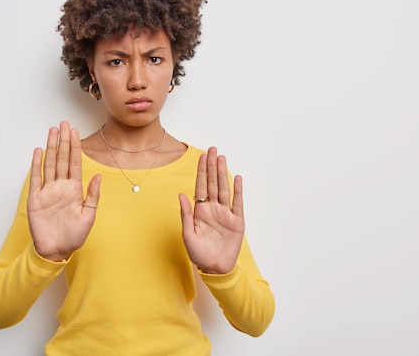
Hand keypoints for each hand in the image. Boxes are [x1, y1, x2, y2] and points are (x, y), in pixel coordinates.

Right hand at [27, 121, 100, 261]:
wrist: (57, 250)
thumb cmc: (74, 235)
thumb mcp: (89, 215)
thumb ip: (92, 195)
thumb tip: (98, 176)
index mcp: (74, 189)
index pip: (74, 163)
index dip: (75, 147)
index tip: (75, 132)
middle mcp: (60, 186)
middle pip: (62, 158)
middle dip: (63, 141)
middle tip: (63, 124)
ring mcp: (47, 191)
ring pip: (50, 164)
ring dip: (51, 147)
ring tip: (52, 131)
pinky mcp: (36, 198)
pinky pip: (36, 178)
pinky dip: (37, 164)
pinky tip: (39, 151)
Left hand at [179, 147, 244, 273]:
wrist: (214, 268)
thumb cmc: (199, 253)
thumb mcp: (188, 235)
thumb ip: (185, 214)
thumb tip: (181, 195)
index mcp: (200, 211)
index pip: (200, 186)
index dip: (201, 171)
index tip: (201, 156)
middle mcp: (213, 209)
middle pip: (213, 183)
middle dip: (212, 166)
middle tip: (212, 150)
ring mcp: (225, 214)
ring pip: (224, 189)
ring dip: (223, 173)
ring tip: (222, 158)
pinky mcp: (237, 222)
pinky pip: (238, 204)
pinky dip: (237, 191)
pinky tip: (237, 178)